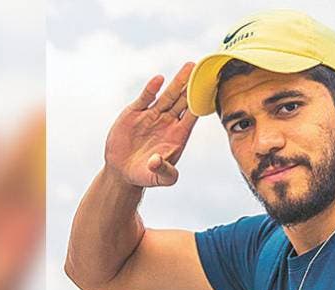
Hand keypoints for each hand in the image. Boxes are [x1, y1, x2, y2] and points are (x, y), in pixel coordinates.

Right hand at [0, 112, 45, 289]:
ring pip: (2, 168)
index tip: (71, 164)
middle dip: (43, 147)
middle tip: (62, 121)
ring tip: (34, 114)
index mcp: (18, 238)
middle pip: (28, 175)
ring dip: (18, 143)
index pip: (40, 206)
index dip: (54, 184)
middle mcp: (3, 217)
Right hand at [104, 62, 198, 187]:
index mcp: (178, 136)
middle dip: (192, 86)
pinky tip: (159, 79)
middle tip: (202, 69)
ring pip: (168, 96)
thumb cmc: (146, 175)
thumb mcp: (159, 179)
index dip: (200, 103)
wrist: (123, 171)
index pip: (193, 116)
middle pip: (183, 101)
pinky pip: (145, 98)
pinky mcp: (135, 113)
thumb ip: (164, 172)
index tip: (210, 89)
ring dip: (178, 82)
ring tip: (189, 66)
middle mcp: (168, 123)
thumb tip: (155, 161)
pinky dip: (151, 89)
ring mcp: (152, 116)